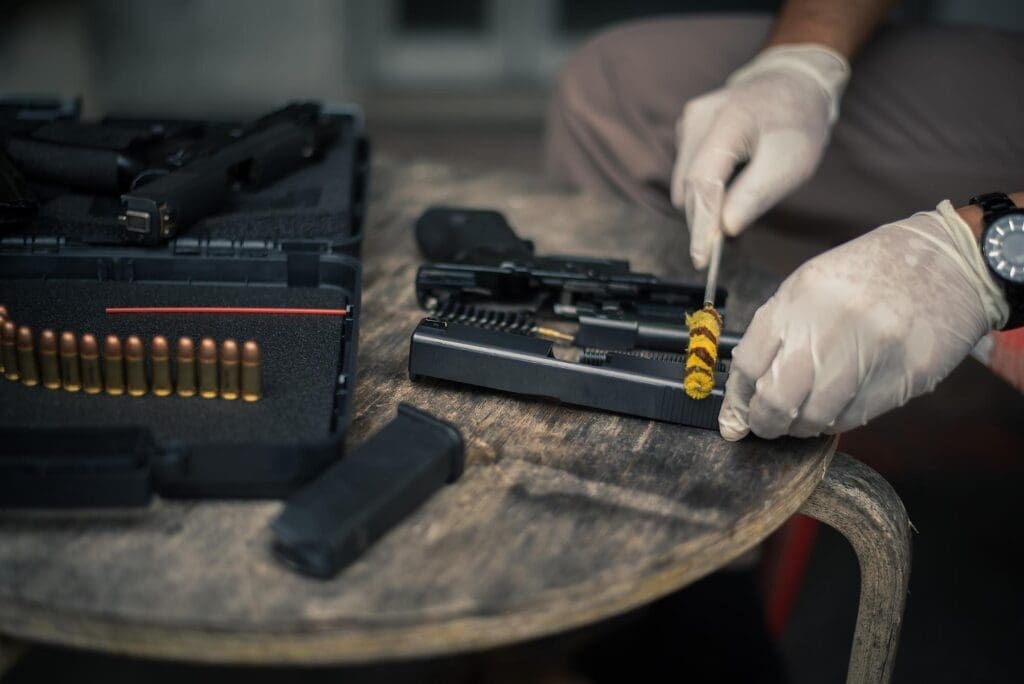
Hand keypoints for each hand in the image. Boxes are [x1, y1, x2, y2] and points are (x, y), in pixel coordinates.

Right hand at [671, 45, 849, 268]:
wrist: (794, 80)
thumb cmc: (797, 121)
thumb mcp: (790, 162)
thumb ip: (755, 195)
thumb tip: (724, 230)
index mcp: (728, 122)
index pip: (703, 184)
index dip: (701, 226)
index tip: (702, 260)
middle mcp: (698, 118)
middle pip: (689, 186)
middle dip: (703, 219)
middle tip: (725, 244)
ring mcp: (689, 120)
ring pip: (685, 181)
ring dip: (704, 204)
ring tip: (737, 204)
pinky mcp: (688, 126)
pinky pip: (688, 169)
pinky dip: (705, 187)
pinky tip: (730, 184)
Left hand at [719, 201, 1009, 439]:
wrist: (949, 263)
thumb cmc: (871, 273)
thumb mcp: (811, 283)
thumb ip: (778, 328)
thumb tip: (746, 383)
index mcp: (799, 298)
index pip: (748, 364)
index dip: (736, 399)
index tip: (733, 416)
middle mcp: (830, 327)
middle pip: (776, 400)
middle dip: (763, 422)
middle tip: (762, 426)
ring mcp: (867, 356)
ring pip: (814, 417)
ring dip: (799, 427)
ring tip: (799, 418)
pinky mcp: (900, 380)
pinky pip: (851, 419)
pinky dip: (833, 422)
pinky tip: (831, 409)